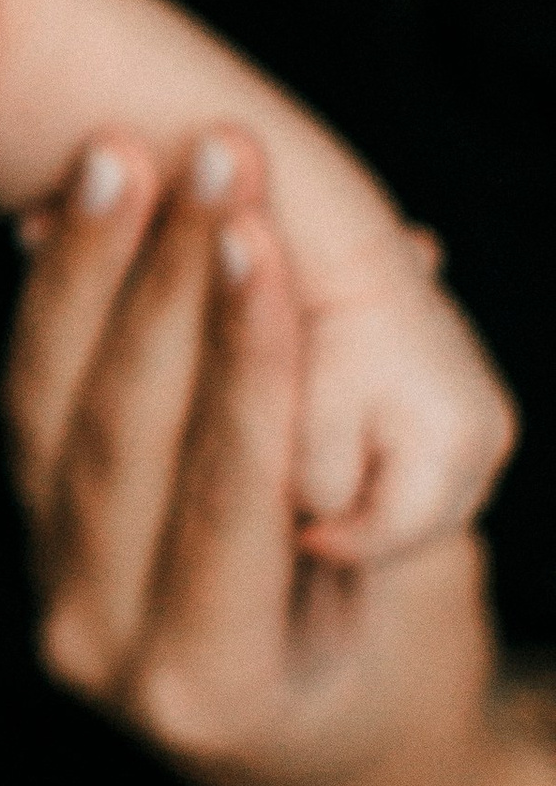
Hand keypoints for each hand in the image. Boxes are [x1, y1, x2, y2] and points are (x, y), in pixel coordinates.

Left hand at [8, 132, 555, 785]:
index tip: (261, 234)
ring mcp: (51, 586)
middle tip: (203, 154)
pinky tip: (62, 211)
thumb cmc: (404, 676)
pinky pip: (31, 402)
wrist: (318, 774)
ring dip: (87, 270)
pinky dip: (49, 303)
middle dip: (162, 279)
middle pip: (120, 432)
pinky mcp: (33, 531)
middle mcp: (100, 644)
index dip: (245, 358)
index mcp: (213, 685)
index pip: (225, 492)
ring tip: (117, 153)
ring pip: (52, 405)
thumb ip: (397, 444)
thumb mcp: (428, 592)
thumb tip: (401, 255)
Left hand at [282, 217, 512, 563]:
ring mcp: (489, 414)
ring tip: (323, 496)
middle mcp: (487, 431)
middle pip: (427, 520)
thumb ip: (320, 483)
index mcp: (451, 439)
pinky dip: (396, 470)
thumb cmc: (312, 325)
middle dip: (369, 531)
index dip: (342, 543)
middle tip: (309, 531)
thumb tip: (324, 525)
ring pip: (434, 495)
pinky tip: (348, 459)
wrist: (340, 242)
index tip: (296, 537)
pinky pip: (436, 459)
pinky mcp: (474, 399)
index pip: (398, 531)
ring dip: (384, 503)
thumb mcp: (303, 412)